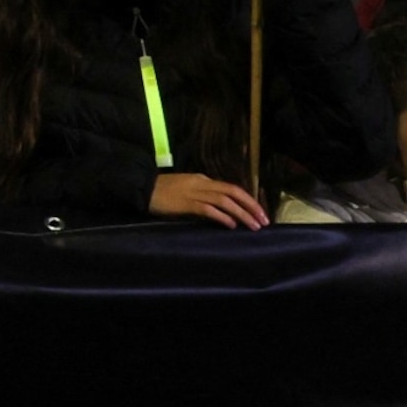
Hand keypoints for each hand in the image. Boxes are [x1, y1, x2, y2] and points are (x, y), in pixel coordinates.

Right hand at [150, 171, 268, 227]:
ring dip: (242, 213)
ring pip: (225, 201)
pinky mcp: (186, 203)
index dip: (248, 200)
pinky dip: (222, 216)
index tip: (260, 212)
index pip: (231, 188)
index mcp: (203, 180)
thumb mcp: (186, 189)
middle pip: (233, 192)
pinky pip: (208, 209)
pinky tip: (231, 225)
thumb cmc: (162, 192)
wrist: (142, 188)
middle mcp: (202, 184)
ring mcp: (194, 193)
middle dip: (252, 206)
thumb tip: (220, 209)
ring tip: (254, 226)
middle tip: (264, 220)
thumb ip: (202, 196)